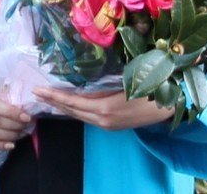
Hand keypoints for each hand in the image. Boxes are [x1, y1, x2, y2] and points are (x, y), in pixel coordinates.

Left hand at [33, 87, 172, 130]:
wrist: (170, 105)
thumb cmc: (148, 86)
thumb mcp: (121, 82)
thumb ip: (100, 85)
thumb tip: (81, 83)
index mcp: (104, 109)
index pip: (72, 102)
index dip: (54, 96)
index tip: (38, 90)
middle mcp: (103, 120)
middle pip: (72, 111)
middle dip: (53, 101)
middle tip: (36, 93)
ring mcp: (108, 124)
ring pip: (79, 115)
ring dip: (62, 106)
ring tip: (47, 97)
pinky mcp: (113, 125)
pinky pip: (88, 117)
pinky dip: (75, 109)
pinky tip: (68, 104)